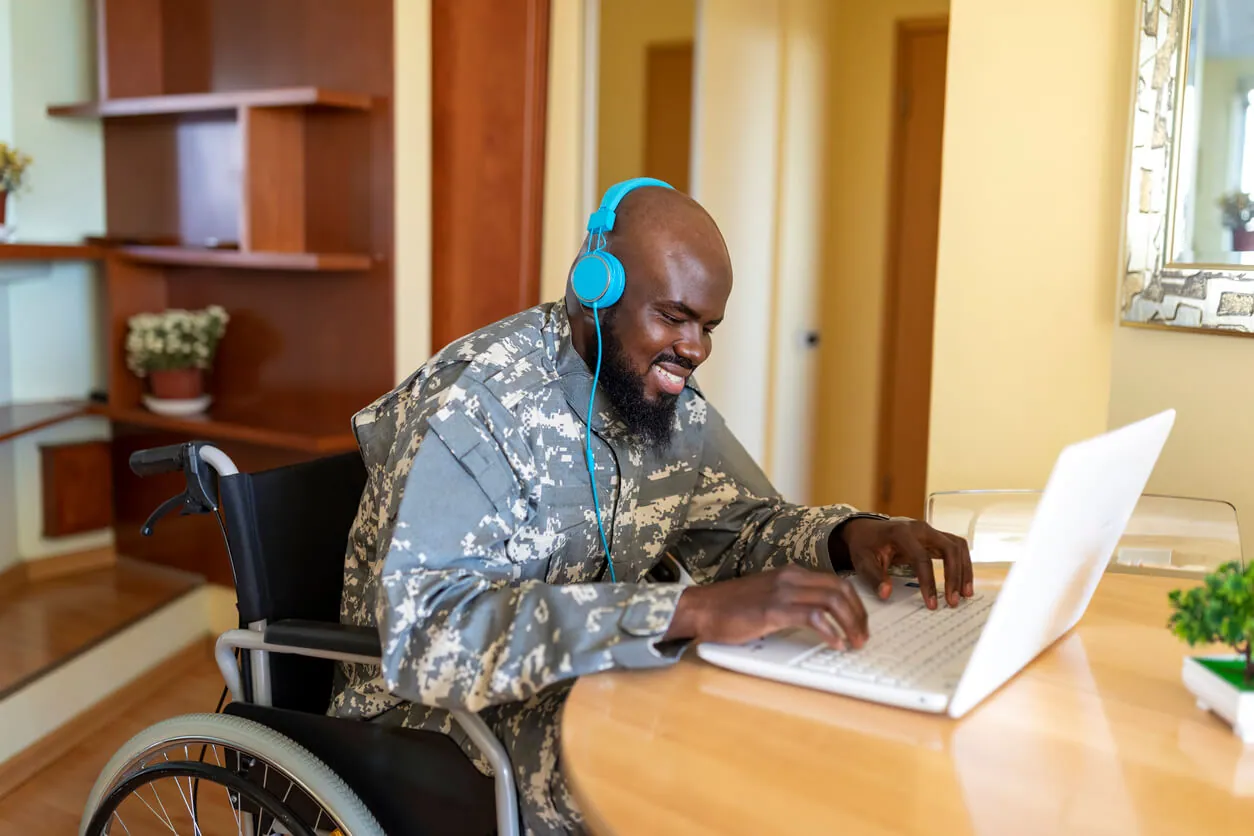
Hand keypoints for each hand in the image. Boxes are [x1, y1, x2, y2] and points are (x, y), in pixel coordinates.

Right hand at [665, 566, 867, 649]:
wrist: (701, 608)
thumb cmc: (729, 608)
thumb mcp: (766, 597)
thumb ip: (790, 601)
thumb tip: (816, 620)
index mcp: (790, 574)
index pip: (835, 582)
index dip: (855, 604)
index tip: (860, 624)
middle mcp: (790, 578)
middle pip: (840, 589)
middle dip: (859, 615)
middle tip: (863, 636)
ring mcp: (782, 592)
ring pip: (832, 601)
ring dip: (850, 624)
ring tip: (854, 643)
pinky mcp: (773, 610)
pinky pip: (813, 617)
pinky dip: (830, 631)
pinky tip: (834, 643)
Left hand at [839, 517, 972, 608]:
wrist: (866, 530)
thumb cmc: (865, 545)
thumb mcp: (862, 561)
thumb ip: (874, 577)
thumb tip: (886, 594)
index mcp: (901, 533)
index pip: (922, 558)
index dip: (928, 582)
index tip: (931, 604)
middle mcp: (920, 529)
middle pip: (948, 549)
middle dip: (954, 576)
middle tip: (953, 601)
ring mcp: (930, 531)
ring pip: (957, 547)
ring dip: (964, 570)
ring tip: (965, 594)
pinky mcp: (935, 537)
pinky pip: (956, 548)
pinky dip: (963, 564)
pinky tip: (963, 583)